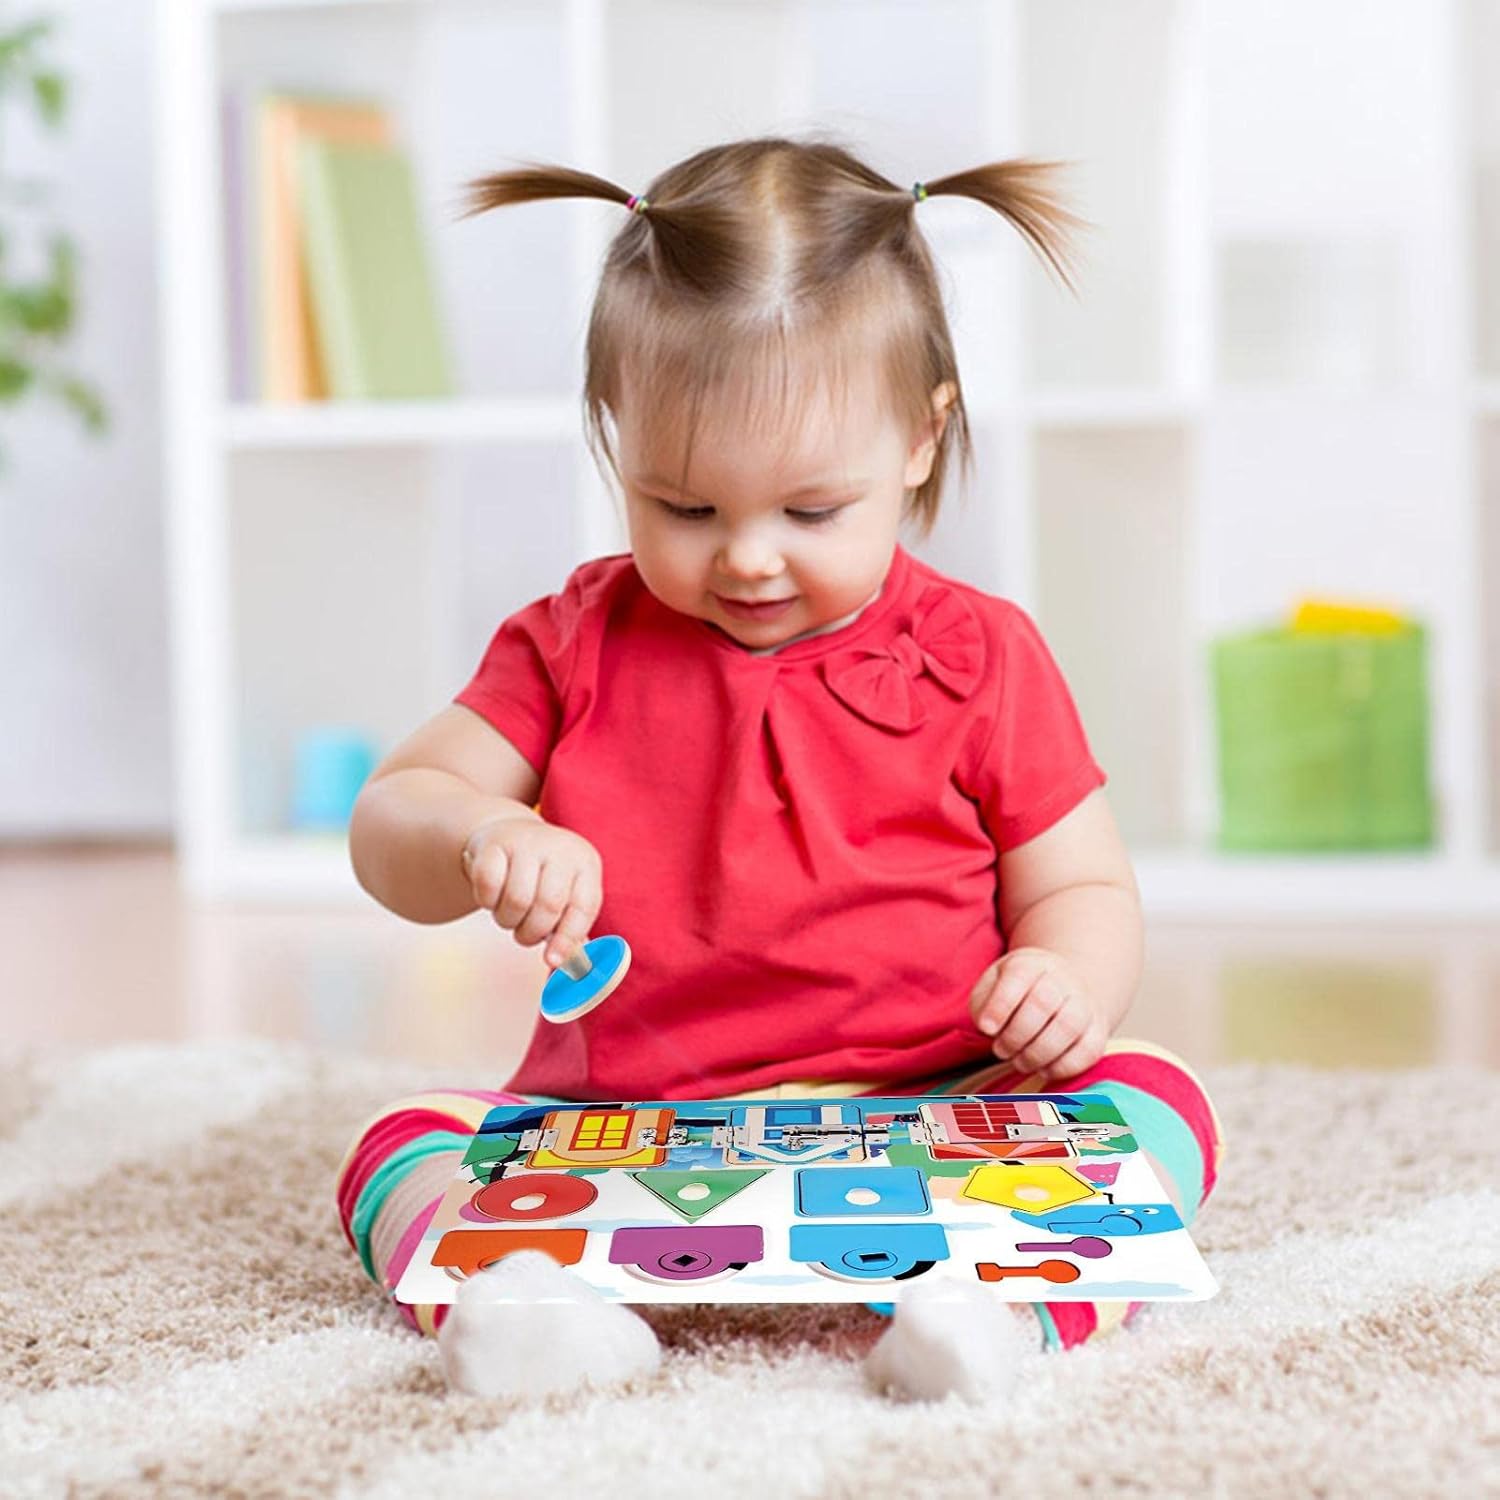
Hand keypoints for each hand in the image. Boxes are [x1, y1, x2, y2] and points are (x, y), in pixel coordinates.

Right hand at [460, 814, 602, 968]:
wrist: (510, 835)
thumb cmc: (543, 878)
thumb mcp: (566, 895)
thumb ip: (571, 930)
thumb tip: (574, 966)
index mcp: (585, 863)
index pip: (584, 907)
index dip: (569, 939)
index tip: (552, 961)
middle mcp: (561, 848)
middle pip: (549, 906)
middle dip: (533, 932)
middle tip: (525, 934)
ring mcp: (527, 842)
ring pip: (517, 900)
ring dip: (508, 920)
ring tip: (510, 914)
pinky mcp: (494, 843)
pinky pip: (488, 885)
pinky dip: (486, 902)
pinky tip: (492, 896)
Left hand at [968, 946, 1107, 1083]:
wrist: (1063, 986)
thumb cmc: (1018, 991)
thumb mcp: (993, 985)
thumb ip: (983, 1003)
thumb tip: (988, 1026)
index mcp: (1031, 963)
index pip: (1019, 976)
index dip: (1000, 1005)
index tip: (987, 1028)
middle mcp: (1062, 979)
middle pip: (1043, 1003)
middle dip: (1016, 1035)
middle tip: (1001, 1050)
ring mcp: (1085, 1003)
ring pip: (1068, 1027)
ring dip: (1038, 1053)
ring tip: (1020, 1062)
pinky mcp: (1099, 1030)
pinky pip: (1089, 1050)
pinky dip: (1064, 1067)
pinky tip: (1044, 1069)